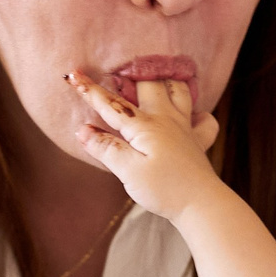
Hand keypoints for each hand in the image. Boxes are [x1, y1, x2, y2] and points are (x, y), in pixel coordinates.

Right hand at [65, 73, 224, 219]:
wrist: (201, 204)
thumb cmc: (164, 189)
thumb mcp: (128, 171)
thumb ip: (106, 148)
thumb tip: (83, 130)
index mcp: (145, 126)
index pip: (111, 104)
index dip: (90, 90)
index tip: (72, 75)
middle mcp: (166, 119)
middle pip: (148, 83)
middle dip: (131, 73)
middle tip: (118, 71)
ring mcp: (185, 127)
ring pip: (178, 90)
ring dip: (165, 80)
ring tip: (154, 77)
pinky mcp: (198, 141)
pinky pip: (203, 118)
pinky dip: (197, 112)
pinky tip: (190, 116)